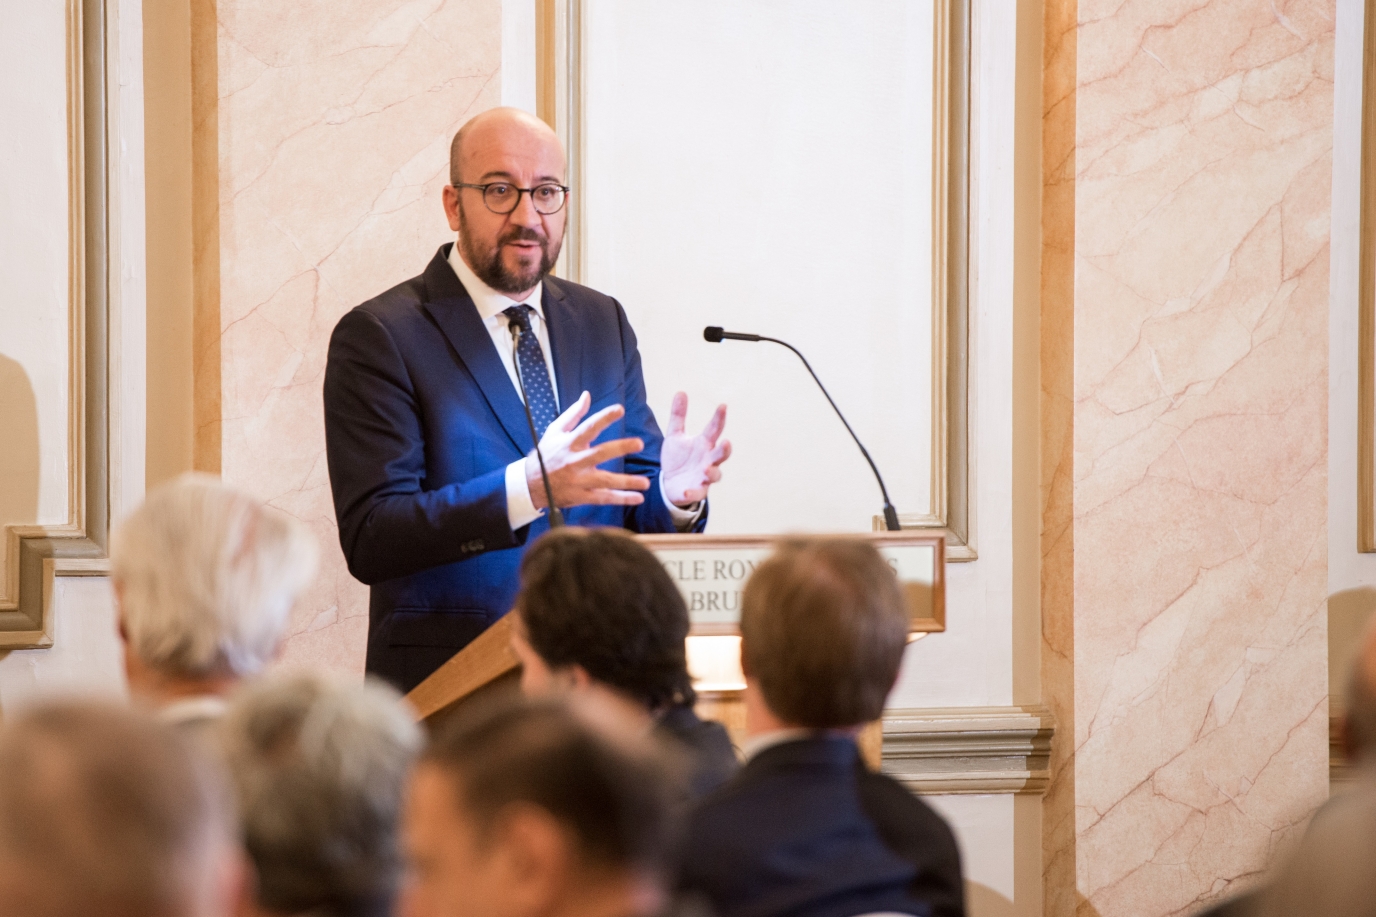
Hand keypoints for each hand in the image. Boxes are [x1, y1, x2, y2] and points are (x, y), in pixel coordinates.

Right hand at [526, 392, 651, 509]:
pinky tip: (638, 498)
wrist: (530, 484)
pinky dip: (621, 499)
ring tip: (646, 482)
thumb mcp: (555, 431)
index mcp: (570, 443)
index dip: (604, 418)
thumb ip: (574, 414)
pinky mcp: (581, 496)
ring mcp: (579, 480)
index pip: (589, 427)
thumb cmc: (545, 455)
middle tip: (639, 443)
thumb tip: (587, 395)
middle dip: (620, 448)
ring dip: (626, 482)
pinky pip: (603, 498)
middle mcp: (575, 461)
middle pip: (601, 453)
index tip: (620, 410)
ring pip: (605, 481)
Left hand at [661, 392, 730, 506]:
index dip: (719, 418)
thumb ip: (678, 416)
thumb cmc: (678, 458)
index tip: (722, 406)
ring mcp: (705, 476)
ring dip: (713, 472)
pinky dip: (693, 493)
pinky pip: (697, 493)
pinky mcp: (696, 491)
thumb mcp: (675, 436)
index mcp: (705, 444)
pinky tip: (686, 491)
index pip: (715, 429)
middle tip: (725, 442)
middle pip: (721, 454)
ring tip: (707, 469)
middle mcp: (709, 459)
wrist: (670, 484)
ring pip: (715, 475)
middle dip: (725, 449)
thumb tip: (681, 391)